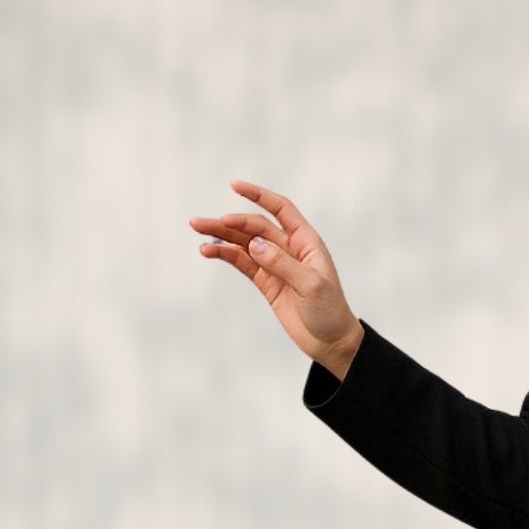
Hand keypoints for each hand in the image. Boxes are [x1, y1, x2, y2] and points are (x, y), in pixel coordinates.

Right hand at [189, 180, 363, 376]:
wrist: (331, 342)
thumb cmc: (329, 311)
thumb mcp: (311, 286)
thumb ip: (282, 264)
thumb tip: (254, 244)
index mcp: (306, 242)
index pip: (281, 210)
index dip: (259, 195)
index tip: (234, 185)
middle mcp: (290, 249)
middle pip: (255, 226)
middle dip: (230, 222)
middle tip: (203, 223)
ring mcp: (275, 265)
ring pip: (244, 243)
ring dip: (222, 236)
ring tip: (198, 231)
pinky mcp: (266, 282)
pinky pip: (242, 262)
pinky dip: (226, 254)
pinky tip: (209, 250)